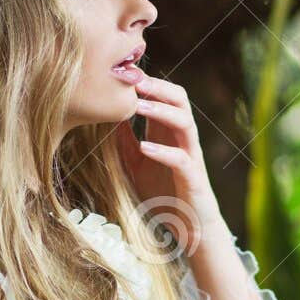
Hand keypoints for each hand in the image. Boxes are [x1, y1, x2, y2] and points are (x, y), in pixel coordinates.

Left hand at [111, 74, 223, 254]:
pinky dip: (163, 151)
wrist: (188, 228)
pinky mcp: (193, 179)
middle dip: (156, 86)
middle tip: (131, 78)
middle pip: (179, 99)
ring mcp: (191, 157)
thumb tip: (105, 116)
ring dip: (160, 112)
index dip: (145, 82)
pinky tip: (144, 147)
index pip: (163, 96)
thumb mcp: (135, 164)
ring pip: (184, 123)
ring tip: (137, 106)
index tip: (120, 70)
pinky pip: (182, 159)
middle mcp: (183, 139)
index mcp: (168, 132)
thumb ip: (124, 141)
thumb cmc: (162, 194)